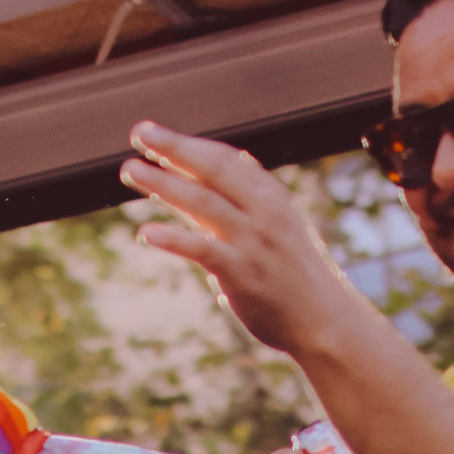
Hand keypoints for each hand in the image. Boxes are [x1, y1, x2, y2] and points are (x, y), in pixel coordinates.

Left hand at [120, 122, 363, 357]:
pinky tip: (146, 233)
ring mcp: (253, 241)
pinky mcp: (242, 272)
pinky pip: (203, 250)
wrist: (323, 321)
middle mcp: (263, 212)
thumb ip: (248, 196)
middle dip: (175, 148)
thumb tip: (239, 158)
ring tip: (130, 170)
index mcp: (271, 197)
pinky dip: (174, 239)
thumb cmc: (293, 272)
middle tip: (139, 132)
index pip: (225, 160)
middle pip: (214, 170)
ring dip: (163, 183)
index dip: (188, 145)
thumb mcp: (278, 224)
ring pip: (202, 202)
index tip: (153, 134)